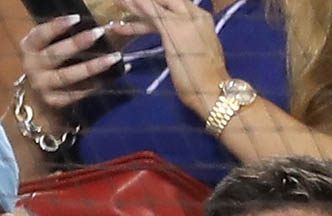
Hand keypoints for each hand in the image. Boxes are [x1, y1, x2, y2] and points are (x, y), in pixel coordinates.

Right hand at [19, 15, 148, 114]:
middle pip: (55, 54)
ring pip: (66, 76)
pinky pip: (73, 94)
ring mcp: (42, 86)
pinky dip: (89, 87)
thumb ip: (62, 37)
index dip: (57, 26)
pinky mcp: (53, 101)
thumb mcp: (47, 47)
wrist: (36, 97)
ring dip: (90, 67)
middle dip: (77, 43)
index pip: (41, 35)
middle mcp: (32, 67)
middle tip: (98, 33)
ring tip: (112, 58)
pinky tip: (105, 80)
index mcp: (29, 48)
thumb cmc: (47, 64)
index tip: (76, 18)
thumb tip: (95, 27)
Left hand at [117, 0, 228, 116]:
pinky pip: (153, 13)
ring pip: (157, 4)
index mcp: (202, 19)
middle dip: (145, 1)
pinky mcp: (173, 28)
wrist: (212, 89)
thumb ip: (186, 41)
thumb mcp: (195, 53)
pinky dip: (139, 6)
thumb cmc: (203, 79)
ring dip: (136, 2)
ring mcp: (185, 19)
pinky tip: (126, 3)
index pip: (175, 5)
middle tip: (125, 0)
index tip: (140, 5)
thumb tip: (176, 42)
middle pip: (167, 0)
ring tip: (119, 0)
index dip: (156, 4)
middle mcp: (195, 14)